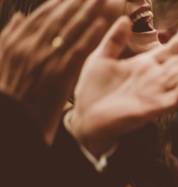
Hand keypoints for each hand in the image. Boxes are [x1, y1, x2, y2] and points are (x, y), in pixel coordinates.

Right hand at [0, 0, 120, 141]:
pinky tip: (102, 24)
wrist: (15, 119)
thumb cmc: (10, 92)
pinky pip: (78, 50)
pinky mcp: (59, 74)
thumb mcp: (3, 60)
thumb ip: (11, 36)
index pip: (43, 16)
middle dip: (78, 3)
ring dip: (88, 13)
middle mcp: (31, 46)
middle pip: (59, 18)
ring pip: (70, 30)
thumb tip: (20, 16)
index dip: (60, 2)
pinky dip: (89, 35)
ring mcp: (45, 59)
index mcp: (17, 41)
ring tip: (103, 0)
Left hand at [69, 19, 177, 155]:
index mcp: (145, 65)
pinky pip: (174, 100)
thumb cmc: (93, 91)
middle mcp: (156, 79)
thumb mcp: (101, 58)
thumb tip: (125, 18)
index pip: (170, 50)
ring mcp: (157, 94)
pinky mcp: (154, 109)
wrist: (85, 117)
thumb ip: (115, 40)